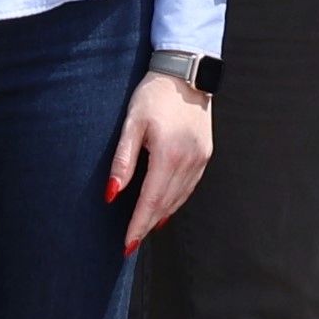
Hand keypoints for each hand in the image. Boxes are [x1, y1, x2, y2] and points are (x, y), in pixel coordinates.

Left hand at [110, 71, 216, 248]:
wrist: (186, 73)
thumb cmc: (154, 95)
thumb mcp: (132, 124)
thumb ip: (123, 161)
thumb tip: (112, 194)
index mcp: (168, 155)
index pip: (150, 201)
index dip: (138, 225)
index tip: (127, 245)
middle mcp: (189, 161)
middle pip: (165, 204)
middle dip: (147, 226)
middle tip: (131, 243)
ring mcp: (200, 159)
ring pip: (179, 197)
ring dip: (161, 215)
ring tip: (145, 229)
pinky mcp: (206, 154)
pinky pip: (189, 186)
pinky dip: (176, 200)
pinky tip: (165, 207)